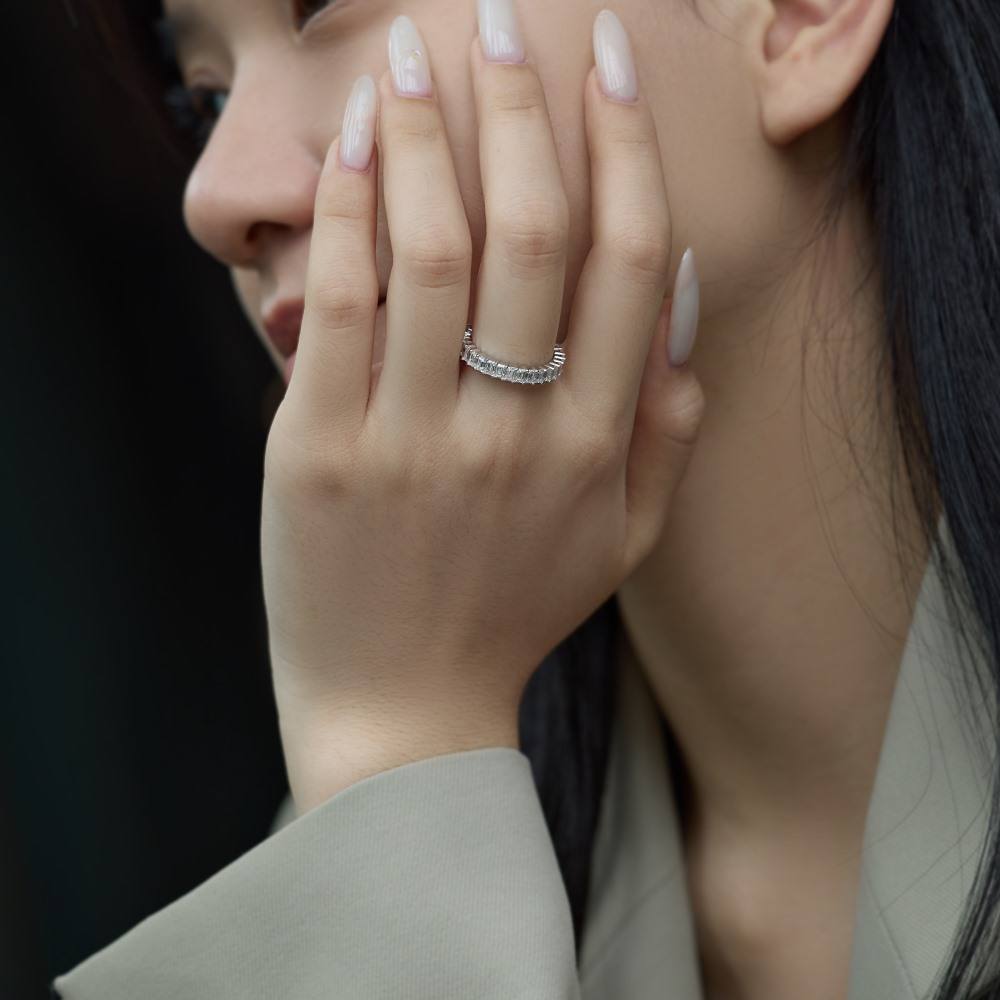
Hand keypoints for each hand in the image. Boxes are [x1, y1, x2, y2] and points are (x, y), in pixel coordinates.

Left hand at [261, 7, 704, 812]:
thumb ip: (666, 424)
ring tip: (411, 58)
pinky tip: (347, 149)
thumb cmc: (513, 615)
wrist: (404, 713)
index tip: (606, 66)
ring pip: (430, 251)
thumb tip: (672, 292)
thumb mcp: (624, 540)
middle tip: (500, 23)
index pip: (624, 261)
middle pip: (531, 232)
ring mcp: (415, 441)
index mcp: (597, 447)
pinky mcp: (322, 452)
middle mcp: (516, 433)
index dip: (621, 147)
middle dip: (521, 108)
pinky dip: (344, 215)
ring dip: (422, 135)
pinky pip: (340, 306)